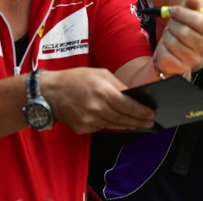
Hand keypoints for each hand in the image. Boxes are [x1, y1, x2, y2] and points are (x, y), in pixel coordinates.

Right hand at [39, 67, 154, 133]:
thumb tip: (134, 96)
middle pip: (123, 118)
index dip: (142, 111)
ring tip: (139, 123)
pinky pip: (101, 127)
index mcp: (103, 92)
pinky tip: (119, 122)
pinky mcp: (82, 128)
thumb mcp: (101, 74)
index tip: (152, 114)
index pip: (128, 106)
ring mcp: (89, 120)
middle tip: (150, 122)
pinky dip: (110, 124)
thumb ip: (118, 85)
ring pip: (114, 125)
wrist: (50, 92)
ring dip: (128, 124)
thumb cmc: (76, 79)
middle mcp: (97, 108)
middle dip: (139, 121)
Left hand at [154, 0, 202, 74]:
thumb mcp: (187, 14)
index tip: (174, 10)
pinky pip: (165, 53)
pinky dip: (162, 47)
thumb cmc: (183, 29)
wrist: (175, 52)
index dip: (183, 13)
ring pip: (172, 41)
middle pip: (184, 31)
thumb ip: (191, 5)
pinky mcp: (181, 67)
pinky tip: (167, 46)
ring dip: (166, 35)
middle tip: (171, 23)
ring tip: (169, 34)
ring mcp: (194, 59)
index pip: (198, 20)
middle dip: (173, 24)